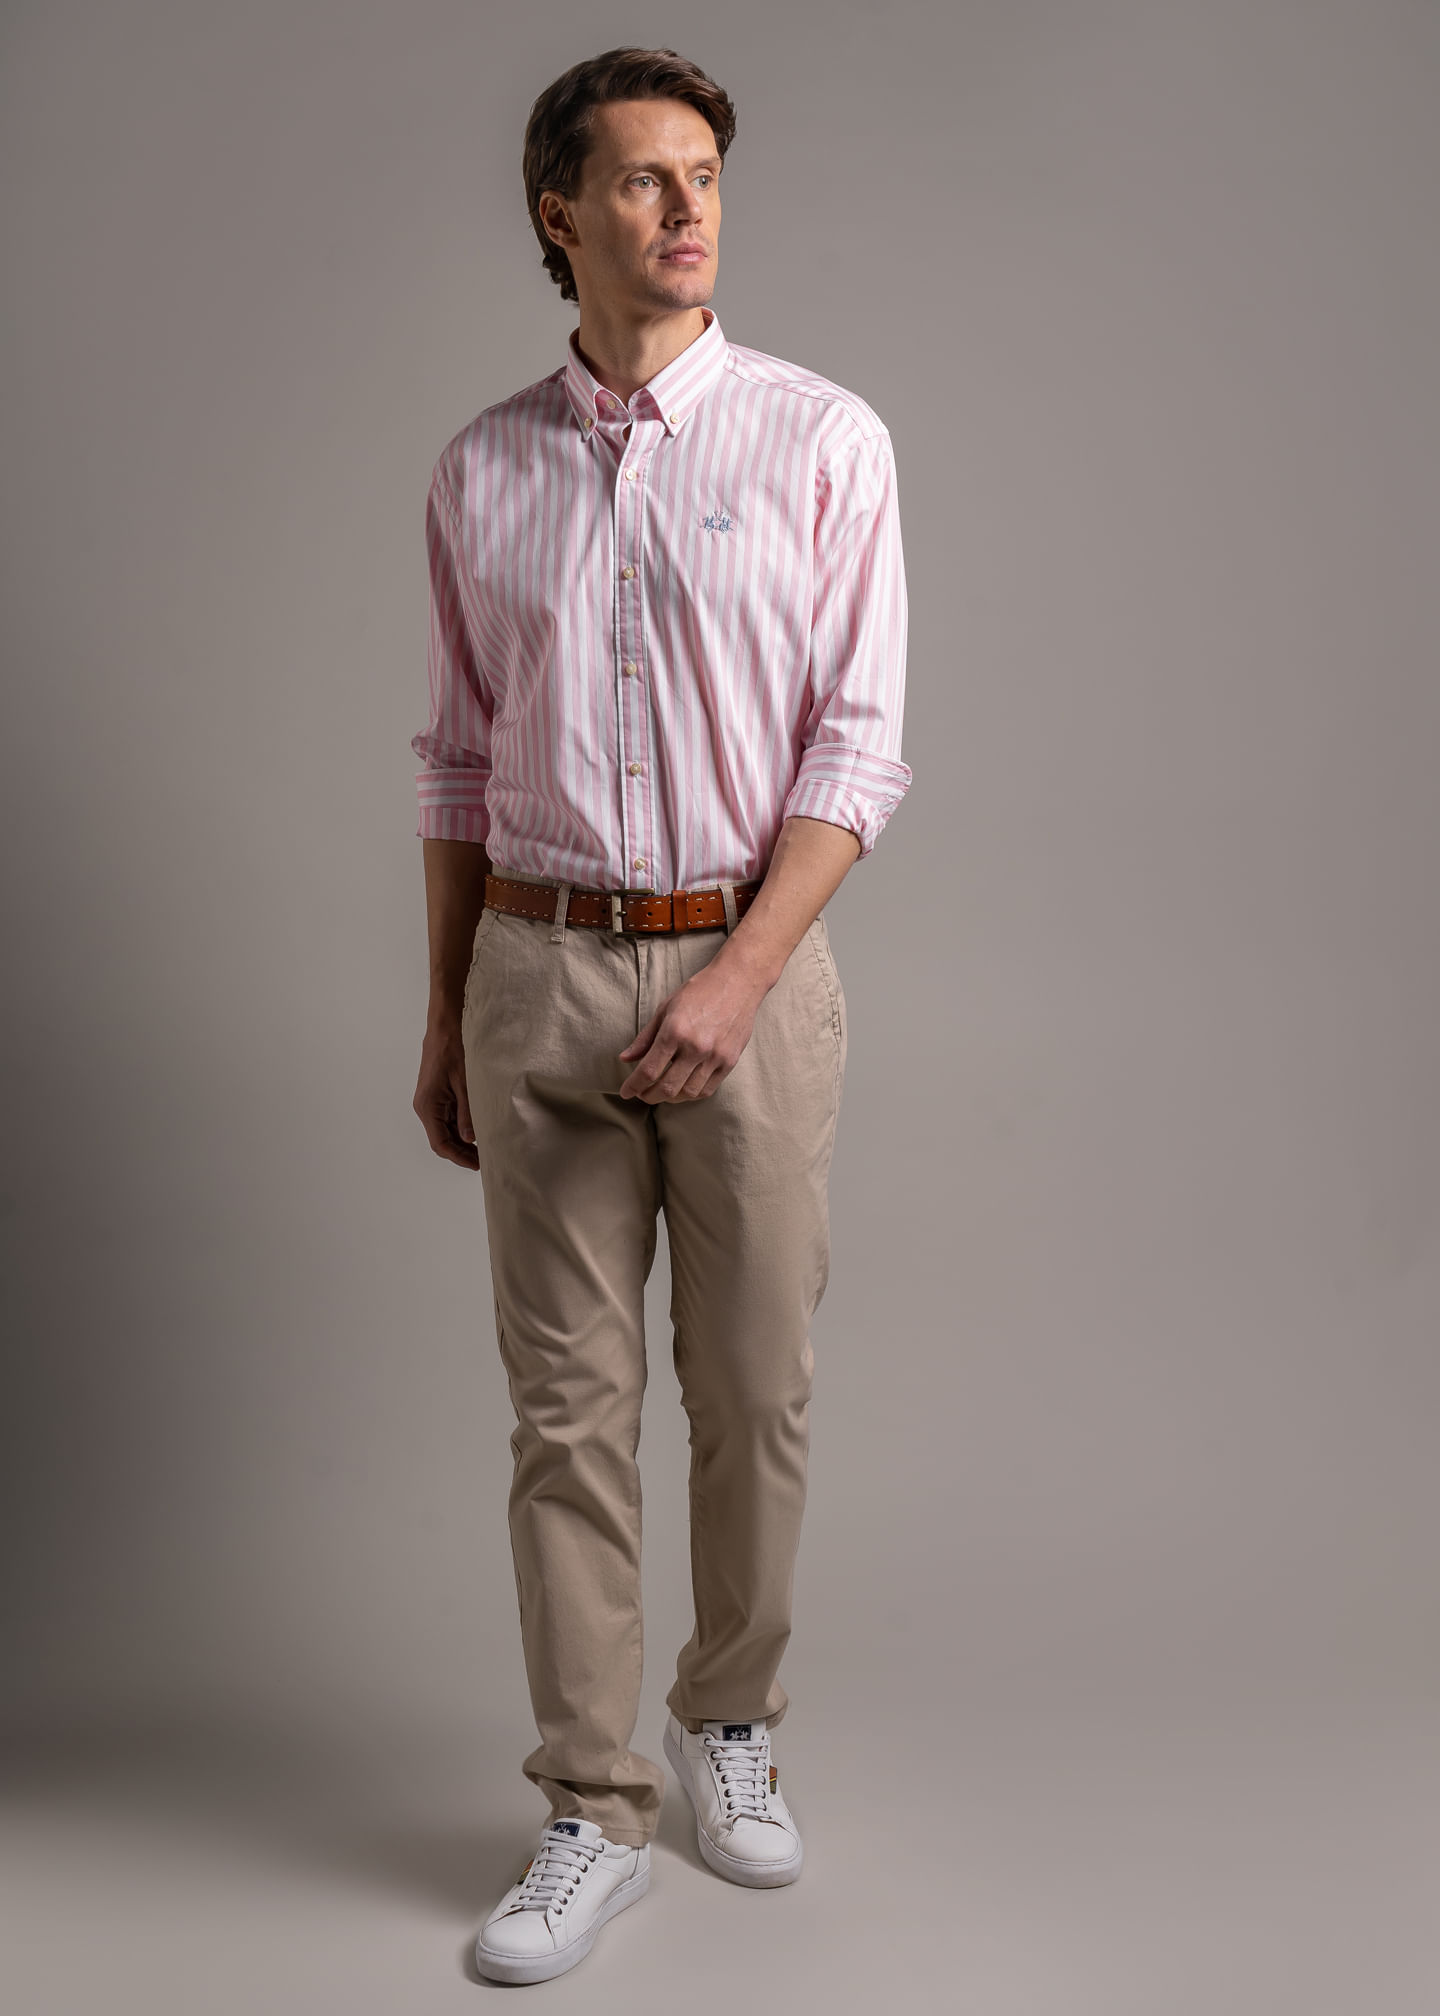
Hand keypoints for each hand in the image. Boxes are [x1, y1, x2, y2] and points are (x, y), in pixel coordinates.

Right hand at [413, 1018, 478, 1168]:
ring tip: (487, 1147)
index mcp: (428, 1106)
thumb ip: (467, 1112)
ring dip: (463, 1140)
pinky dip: (463, 1126)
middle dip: (463, 1152)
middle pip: (443, 1139)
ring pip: (447, 1130)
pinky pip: (450, 1117)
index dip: (459, 1157)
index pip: (440, 1143)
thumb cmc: (453, 1048)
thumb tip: (469, 1138)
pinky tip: (480, 1129)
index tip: (477, 1164)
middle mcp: (426, 1106)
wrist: (446, 1024)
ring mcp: (432, 1101)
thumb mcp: (464, 1082)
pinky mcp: (440, 1095)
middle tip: (487, 1159)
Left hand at [617, 950, 767, 1101]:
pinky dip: (691, 1094)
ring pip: (688, 1093)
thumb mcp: (666, 1008)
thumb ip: (645, 1037)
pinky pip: (708, 1089)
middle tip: (642, 1094)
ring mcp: (715, 1056)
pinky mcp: (730, 1061)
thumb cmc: (699, 991)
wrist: (738, 981)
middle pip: (667, 1087)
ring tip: (662, 1092)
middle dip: (649, 1096)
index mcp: (675, 1031)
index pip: (648, 1070)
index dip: (633, 1086)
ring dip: (670, 1098)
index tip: (626, 1092)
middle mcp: (695, 1047)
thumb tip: (625, 1059)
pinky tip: (683, 1089)